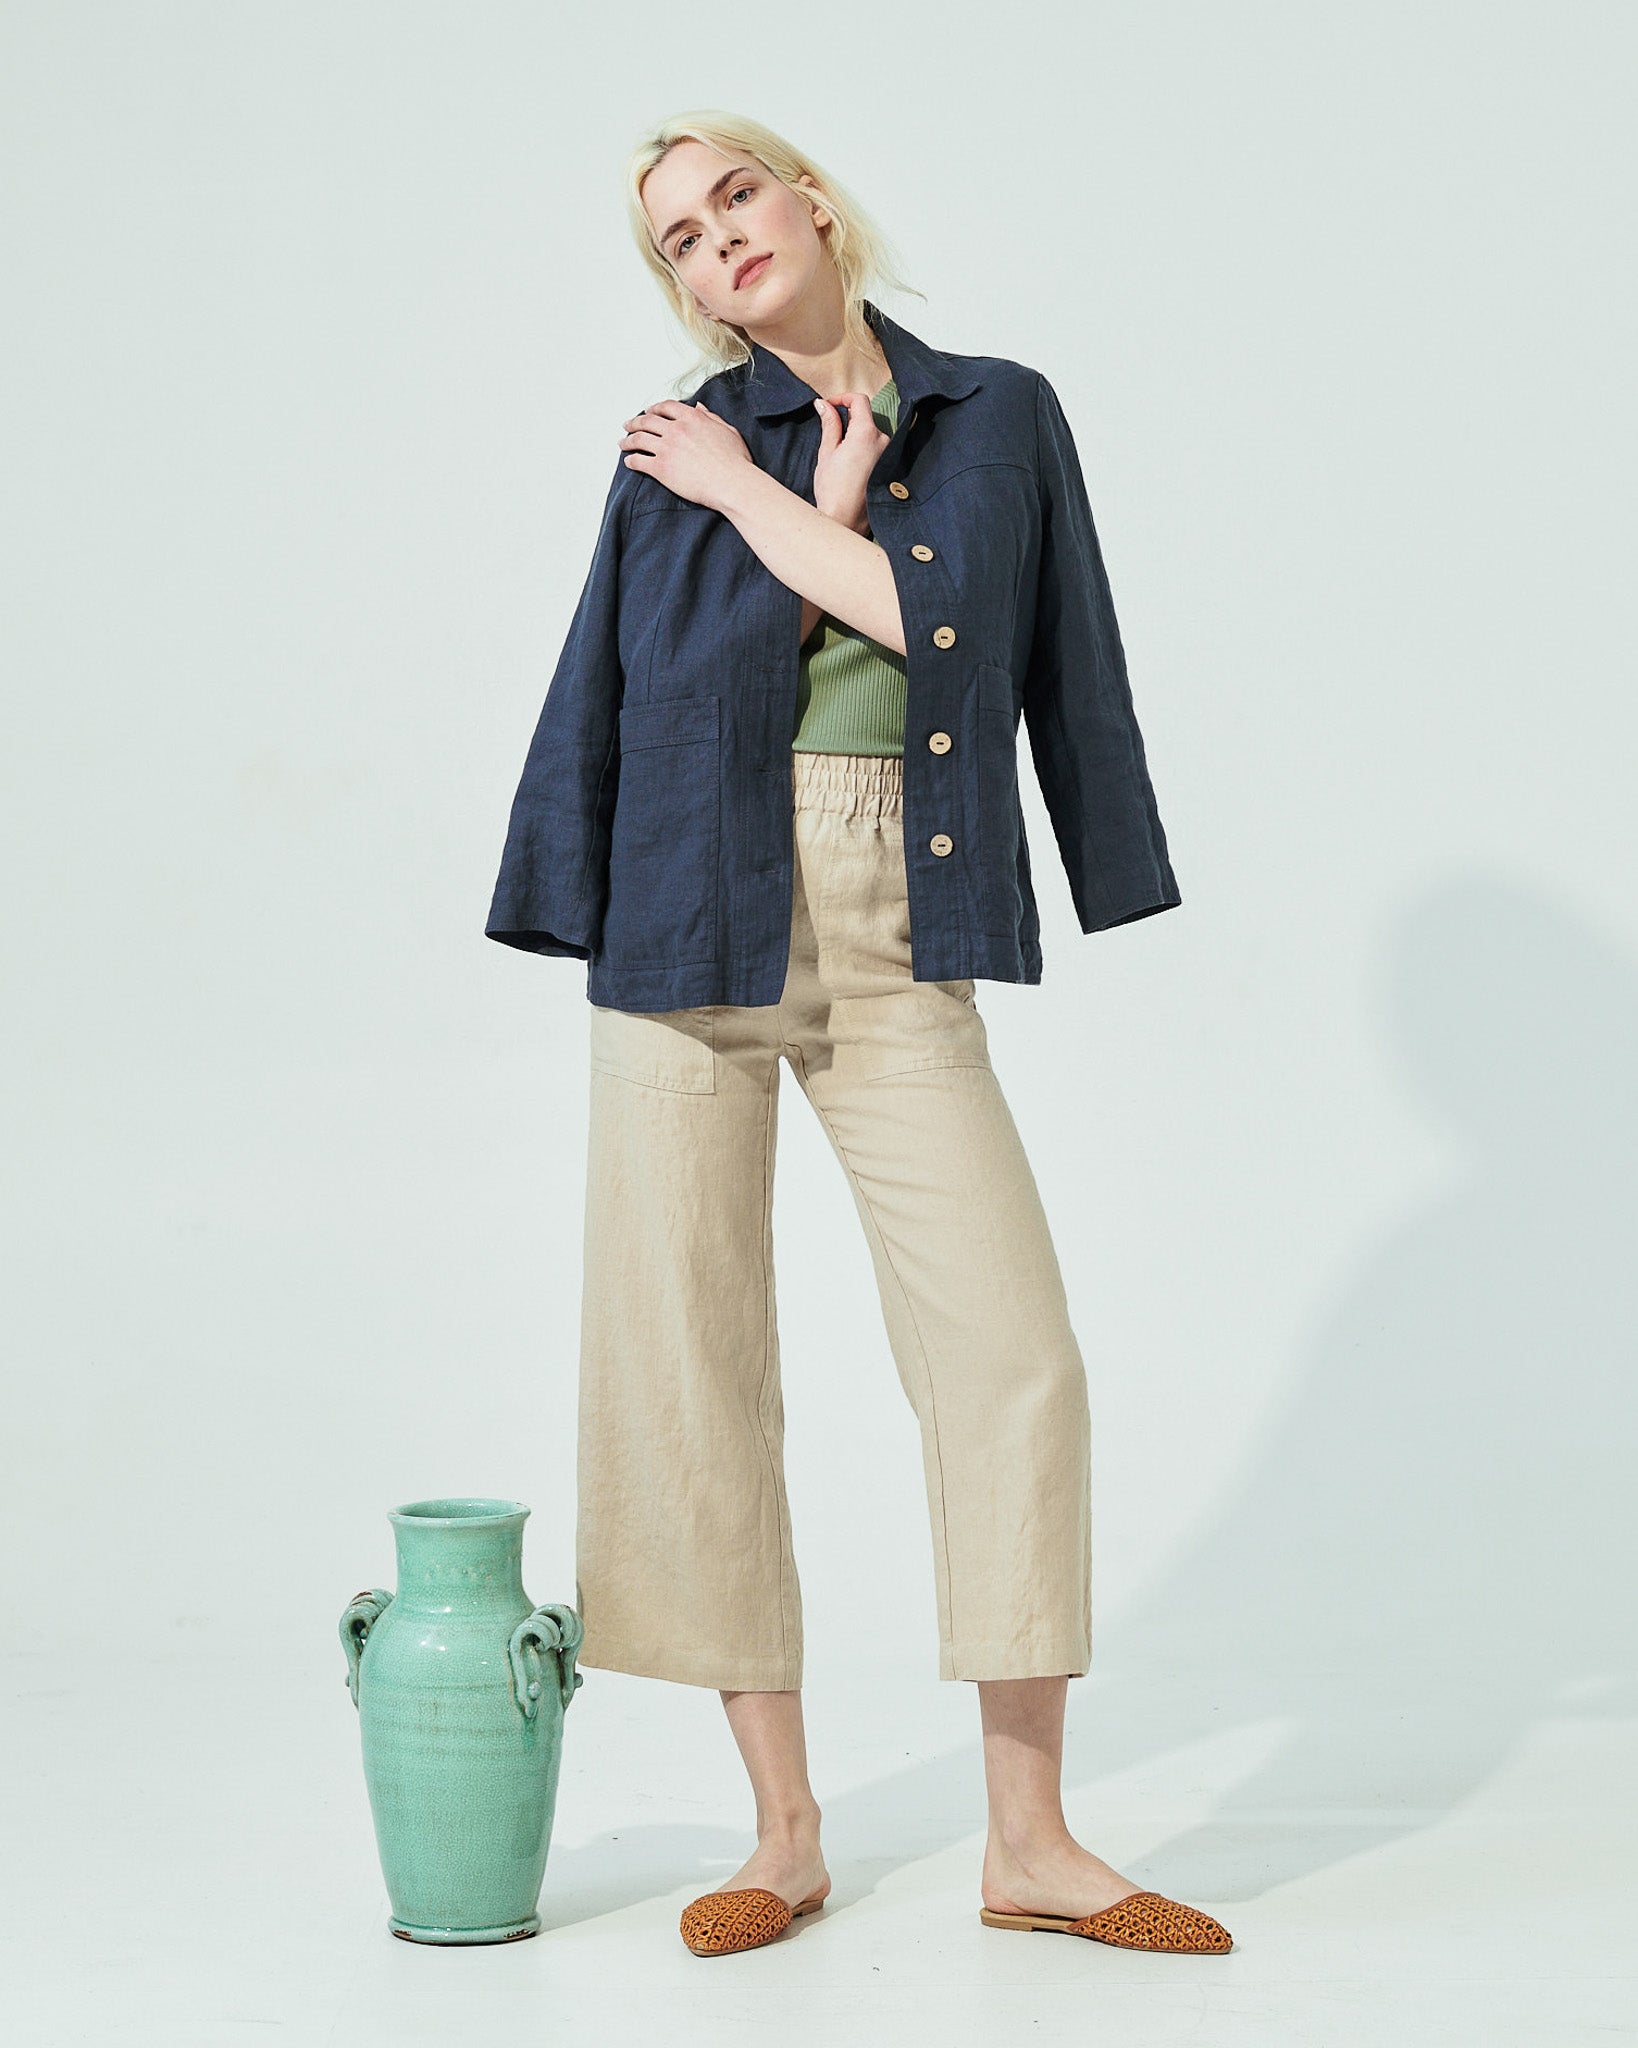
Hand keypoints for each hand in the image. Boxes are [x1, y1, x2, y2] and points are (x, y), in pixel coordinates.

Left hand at [620, 399, 752, 512]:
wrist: (732, 484)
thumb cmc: (735, 461)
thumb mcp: (727, 431)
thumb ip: (710, 417)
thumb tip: (699, 407)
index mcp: (692, 418)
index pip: (666, 407)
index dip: (654, 409)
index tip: (648, 412)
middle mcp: (676, 429)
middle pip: (647, 421)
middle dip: (635, 422)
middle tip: (628, 425)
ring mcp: (667, 448)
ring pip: (639, 439)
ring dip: (628, 440)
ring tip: (623, 443)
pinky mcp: (661, 468)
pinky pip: (639, 461)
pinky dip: (631, 460)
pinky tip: (628, 462)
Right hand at [812, 392, 891, 535]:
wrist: (845, 521)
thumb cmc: (834, 491)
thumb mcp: (827, 453)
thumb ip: (829, 424)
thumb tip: (824, 405)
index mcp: (867, 433)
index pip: (860, 400)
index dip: (843, 398)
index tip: (830, 406)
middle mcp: (884, 441)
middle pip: (866, 417)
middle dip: (848, 420)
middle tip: (831, 434)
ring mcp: (890, 455)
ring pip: (872, 434)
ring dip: (857, 436)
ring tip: (841, 456)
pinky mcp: (890, 467)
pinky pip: (878, 449)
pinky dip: (865, 449)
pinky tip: (852, 465)